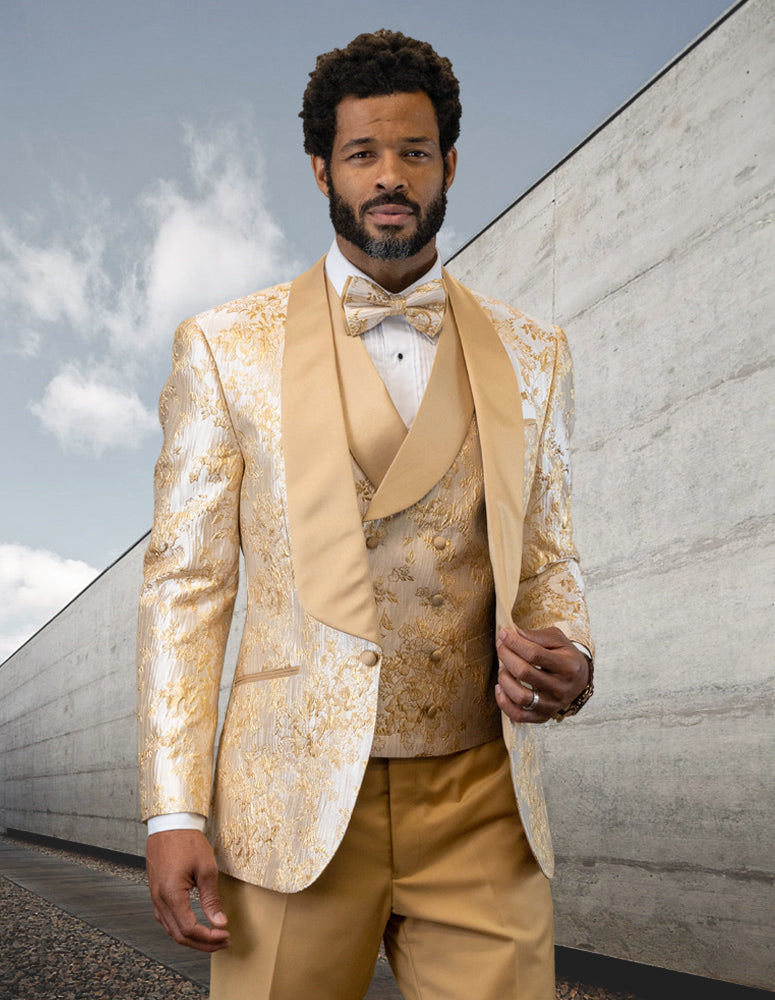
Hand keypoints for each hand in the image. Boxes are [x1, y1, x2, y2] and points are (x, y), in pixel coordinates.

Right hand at [146, 829, 229, 951]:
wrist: (170, 824)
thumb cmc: (187, 841)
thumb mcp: (206, 868)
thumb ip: (211, 898)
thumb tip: (219, 921)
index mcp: (171, 894)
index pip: (189, 929)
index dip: (208, 937)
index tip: (225, 934)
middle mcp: (159, 900)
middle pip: (179, 935)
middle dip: (203, 943)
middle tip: (223, 941)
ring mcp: (155, 898)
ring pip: (171, 930)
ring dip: (192, 938)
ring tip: (212, 937)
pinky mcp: (156, 893)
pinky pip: (166, 920)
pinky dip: (181, 929)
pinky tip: (195, 927)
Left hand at [495, 626, 588, 722]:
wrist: (580, 679)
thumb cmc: (565, 656)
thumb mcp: (557, 639)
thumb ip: (535, 636)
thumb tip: (512, 634)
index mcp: (568, 666)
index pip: (534, 654)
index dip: (514, 642)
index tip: (503, 633)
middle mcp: (561, 688)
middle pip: (524, 672)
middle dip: (506, 656)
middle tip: (500, 646)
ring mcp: (553, 705)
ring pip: (520, 696)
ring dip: (504, 679)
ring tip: (502, 667)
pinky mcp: (543, 716)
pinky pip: (519, 715)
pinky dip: (504, 702)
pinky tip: (500, 687)